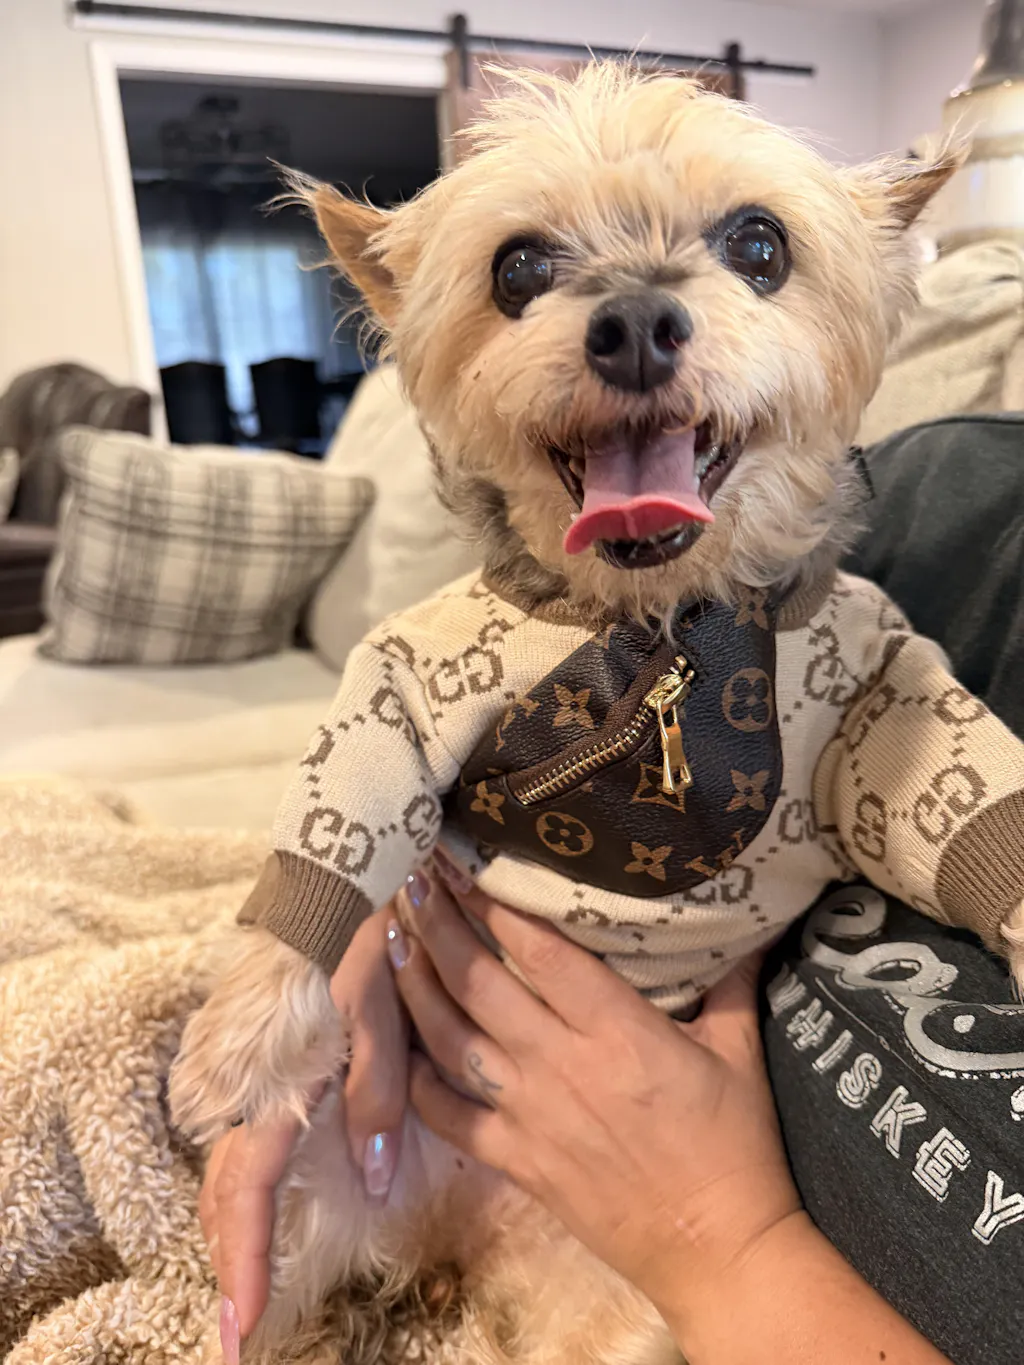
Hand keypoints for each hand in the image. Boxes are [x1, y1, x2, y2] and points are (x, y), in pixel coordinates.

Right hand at [198, 909, 407, 1350]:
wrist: (326, 878)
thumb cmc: (358, 948)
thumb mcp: (380, 1022)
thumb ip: (377, 1101)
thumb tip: (375, 1179)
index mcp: (270, 1084)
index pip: (245, 1192)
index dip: (244, 1260)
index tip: (242, 1324)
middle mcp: (236, 1081)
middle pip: (222, 1186)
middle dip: (232, 1253)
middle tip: (241, 1318)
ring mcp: (228, 1063)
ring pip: (223, 1157)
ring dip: (232, 1216)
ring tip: (248, 1266)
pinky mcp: (235, 1046)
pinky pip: (231, 1124)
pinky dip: (238, 1169)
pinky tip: (256, 1187)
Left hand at [392, 858, 800, 1321]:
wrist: (716, 1251)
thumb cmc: (735, 1147)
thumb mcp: (741, 1054)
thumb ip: (731, 983)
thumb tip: (748, 925)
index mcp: (620, 1033)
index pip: (542, 953)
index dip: (496, 906)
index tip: (463, 866)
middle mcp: (562, 1066)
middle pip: (480, 985)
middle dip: (438, 928)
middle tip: (410, 883)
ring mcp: (530, 1115)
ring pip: (451, 1040)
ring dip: (415, 987)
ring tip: (389, 941)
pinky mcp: (515, 1160)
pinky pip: (448, 1114)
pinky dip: (413, 1078)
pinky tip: (393, 1042)